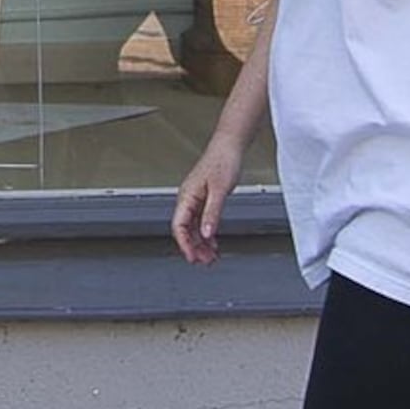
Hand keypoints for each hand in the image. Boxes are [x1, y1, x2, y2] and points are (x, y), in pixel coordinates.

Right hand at [171, 136, 244, 264]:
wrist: (230, 146)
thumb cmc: (223, 161)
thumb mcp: (220, 191)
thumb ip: (212, 213)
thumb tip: (207, 234)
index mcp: (187, 196)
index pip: (179, 226)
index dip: (185, 244)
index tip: (192, 257)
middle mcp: (188, 199)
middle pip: (186, 230)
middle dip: (194, 247)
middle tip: (204, 261)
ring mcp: (196, 199)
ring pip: (194, 227)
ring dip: (201, 243)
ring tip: (210, 256)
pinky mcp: (205, 198)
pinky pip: (202, 221)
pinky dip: (207, 234)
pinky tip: (213, 243)